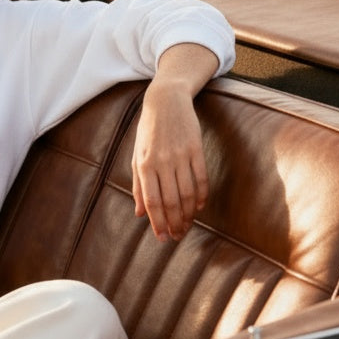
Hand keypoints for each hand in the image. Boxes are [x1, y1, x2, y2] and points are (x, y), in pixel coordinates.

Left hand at [131, 43, 217, 241]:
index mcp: (144, 164)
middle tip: (177, 236)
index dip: (158, 222)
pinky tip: (199, 207)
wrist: (166, 102)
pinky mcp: (196, 149)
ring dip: (188, 213)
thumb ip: (138, 185)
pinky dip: (201, 195)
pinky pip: (201, 178)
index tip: (162, 237)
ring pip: (187, 193)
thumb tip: (139, 213)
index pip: (152, 201)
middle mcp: (162, 162)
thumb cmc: (148, 132)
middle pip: (171, 201)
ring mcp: (180, 155)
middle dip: (174, 222)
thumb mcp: (136, 156)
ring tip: (187, 225)